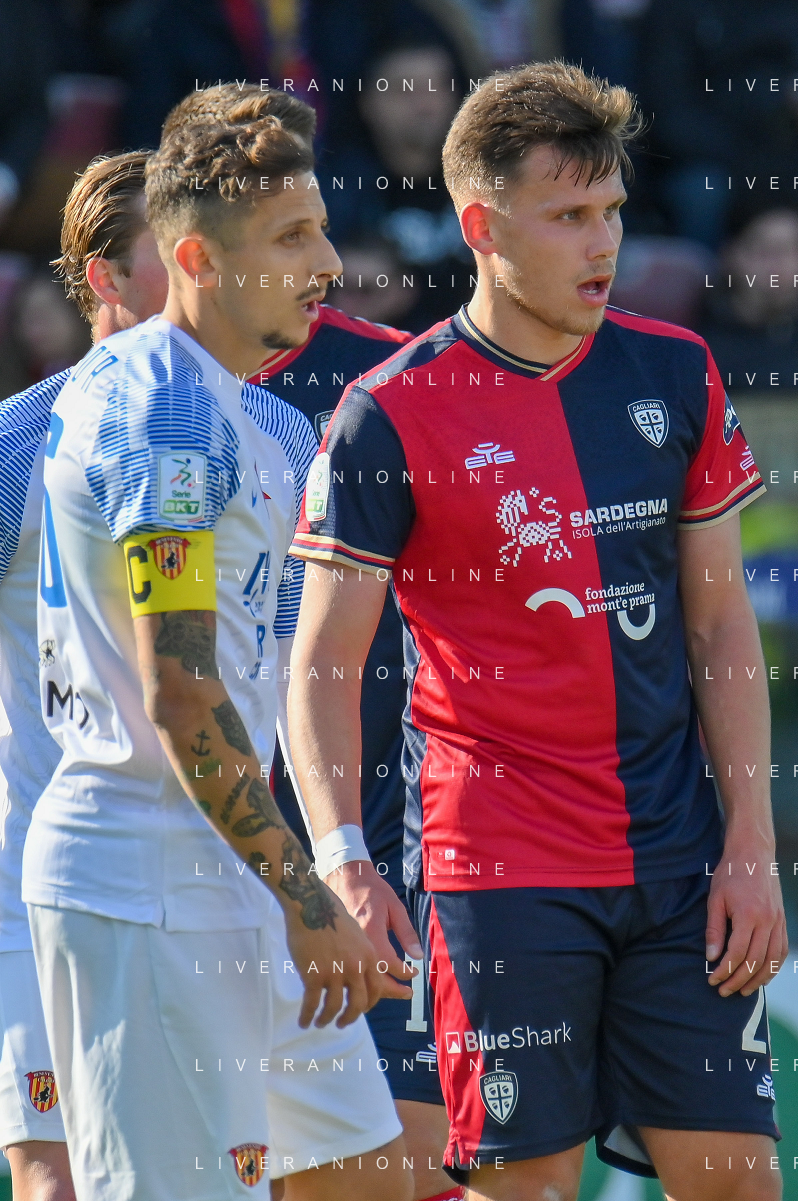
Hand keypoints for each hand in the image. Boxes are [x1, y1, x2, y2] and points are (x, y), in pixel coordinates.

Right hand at [282, 882, 412, 1029]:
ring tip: (321, 1023)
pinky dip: (308, 1016)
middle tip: (343, 1023)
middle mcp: (355, 967)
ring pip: (334, 1007)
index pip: (377, 989)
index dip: (370, 1004)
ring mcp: (334, 972)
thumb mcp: (358, 932)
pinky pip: (312, 1004)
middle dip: (350, 1018)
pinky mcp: (313, 975)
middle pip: (358, 1004)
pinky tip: (304, 1021)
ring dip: (327, 1019)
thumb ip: (363, 954)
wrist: (311, 903)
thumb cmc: (333, 913)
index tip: (362, 1010)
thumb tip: (366, 971)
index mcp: (369, 956)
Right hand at [324, 860, 422, 983]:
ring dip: (377, 992)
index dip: (404, 973)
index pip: (390, 963)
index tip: (414, 972)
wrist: (343, 878)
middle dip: (393, 990)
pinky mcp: (340, 948)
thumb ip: (406, 932)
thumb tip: (418, 956)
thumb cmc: (371, 889)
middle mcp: (357, 944)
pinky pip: (350, 973)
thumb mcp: (394, 906)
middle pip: (373, 979)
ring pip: (360, 980)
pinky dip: (362, 983)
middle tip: (408, 993)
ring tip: (394, 992)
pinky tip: (371, 984)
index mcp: (371, 931)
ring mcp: (344, 948)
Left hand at [706, 846, 787, 995]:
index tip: (713, 979)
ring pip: (772, 960)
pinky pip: (781, 950)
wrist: (754, 853)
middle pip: (755, 961)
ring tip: (743, 990)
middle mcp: (767, 921)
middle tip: (724, 991)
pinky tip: (762, 975)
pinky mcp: (782, 920)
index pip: (737, 954)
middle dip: (739, 980)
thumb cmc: (730, 873)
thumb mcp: (715, 899)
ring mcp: (778, 921)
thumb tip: (712, 957)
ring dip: (758, 979)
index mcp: (748, 915)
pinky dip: (773, 967)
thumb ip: (714, 929)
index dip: (725, 970)